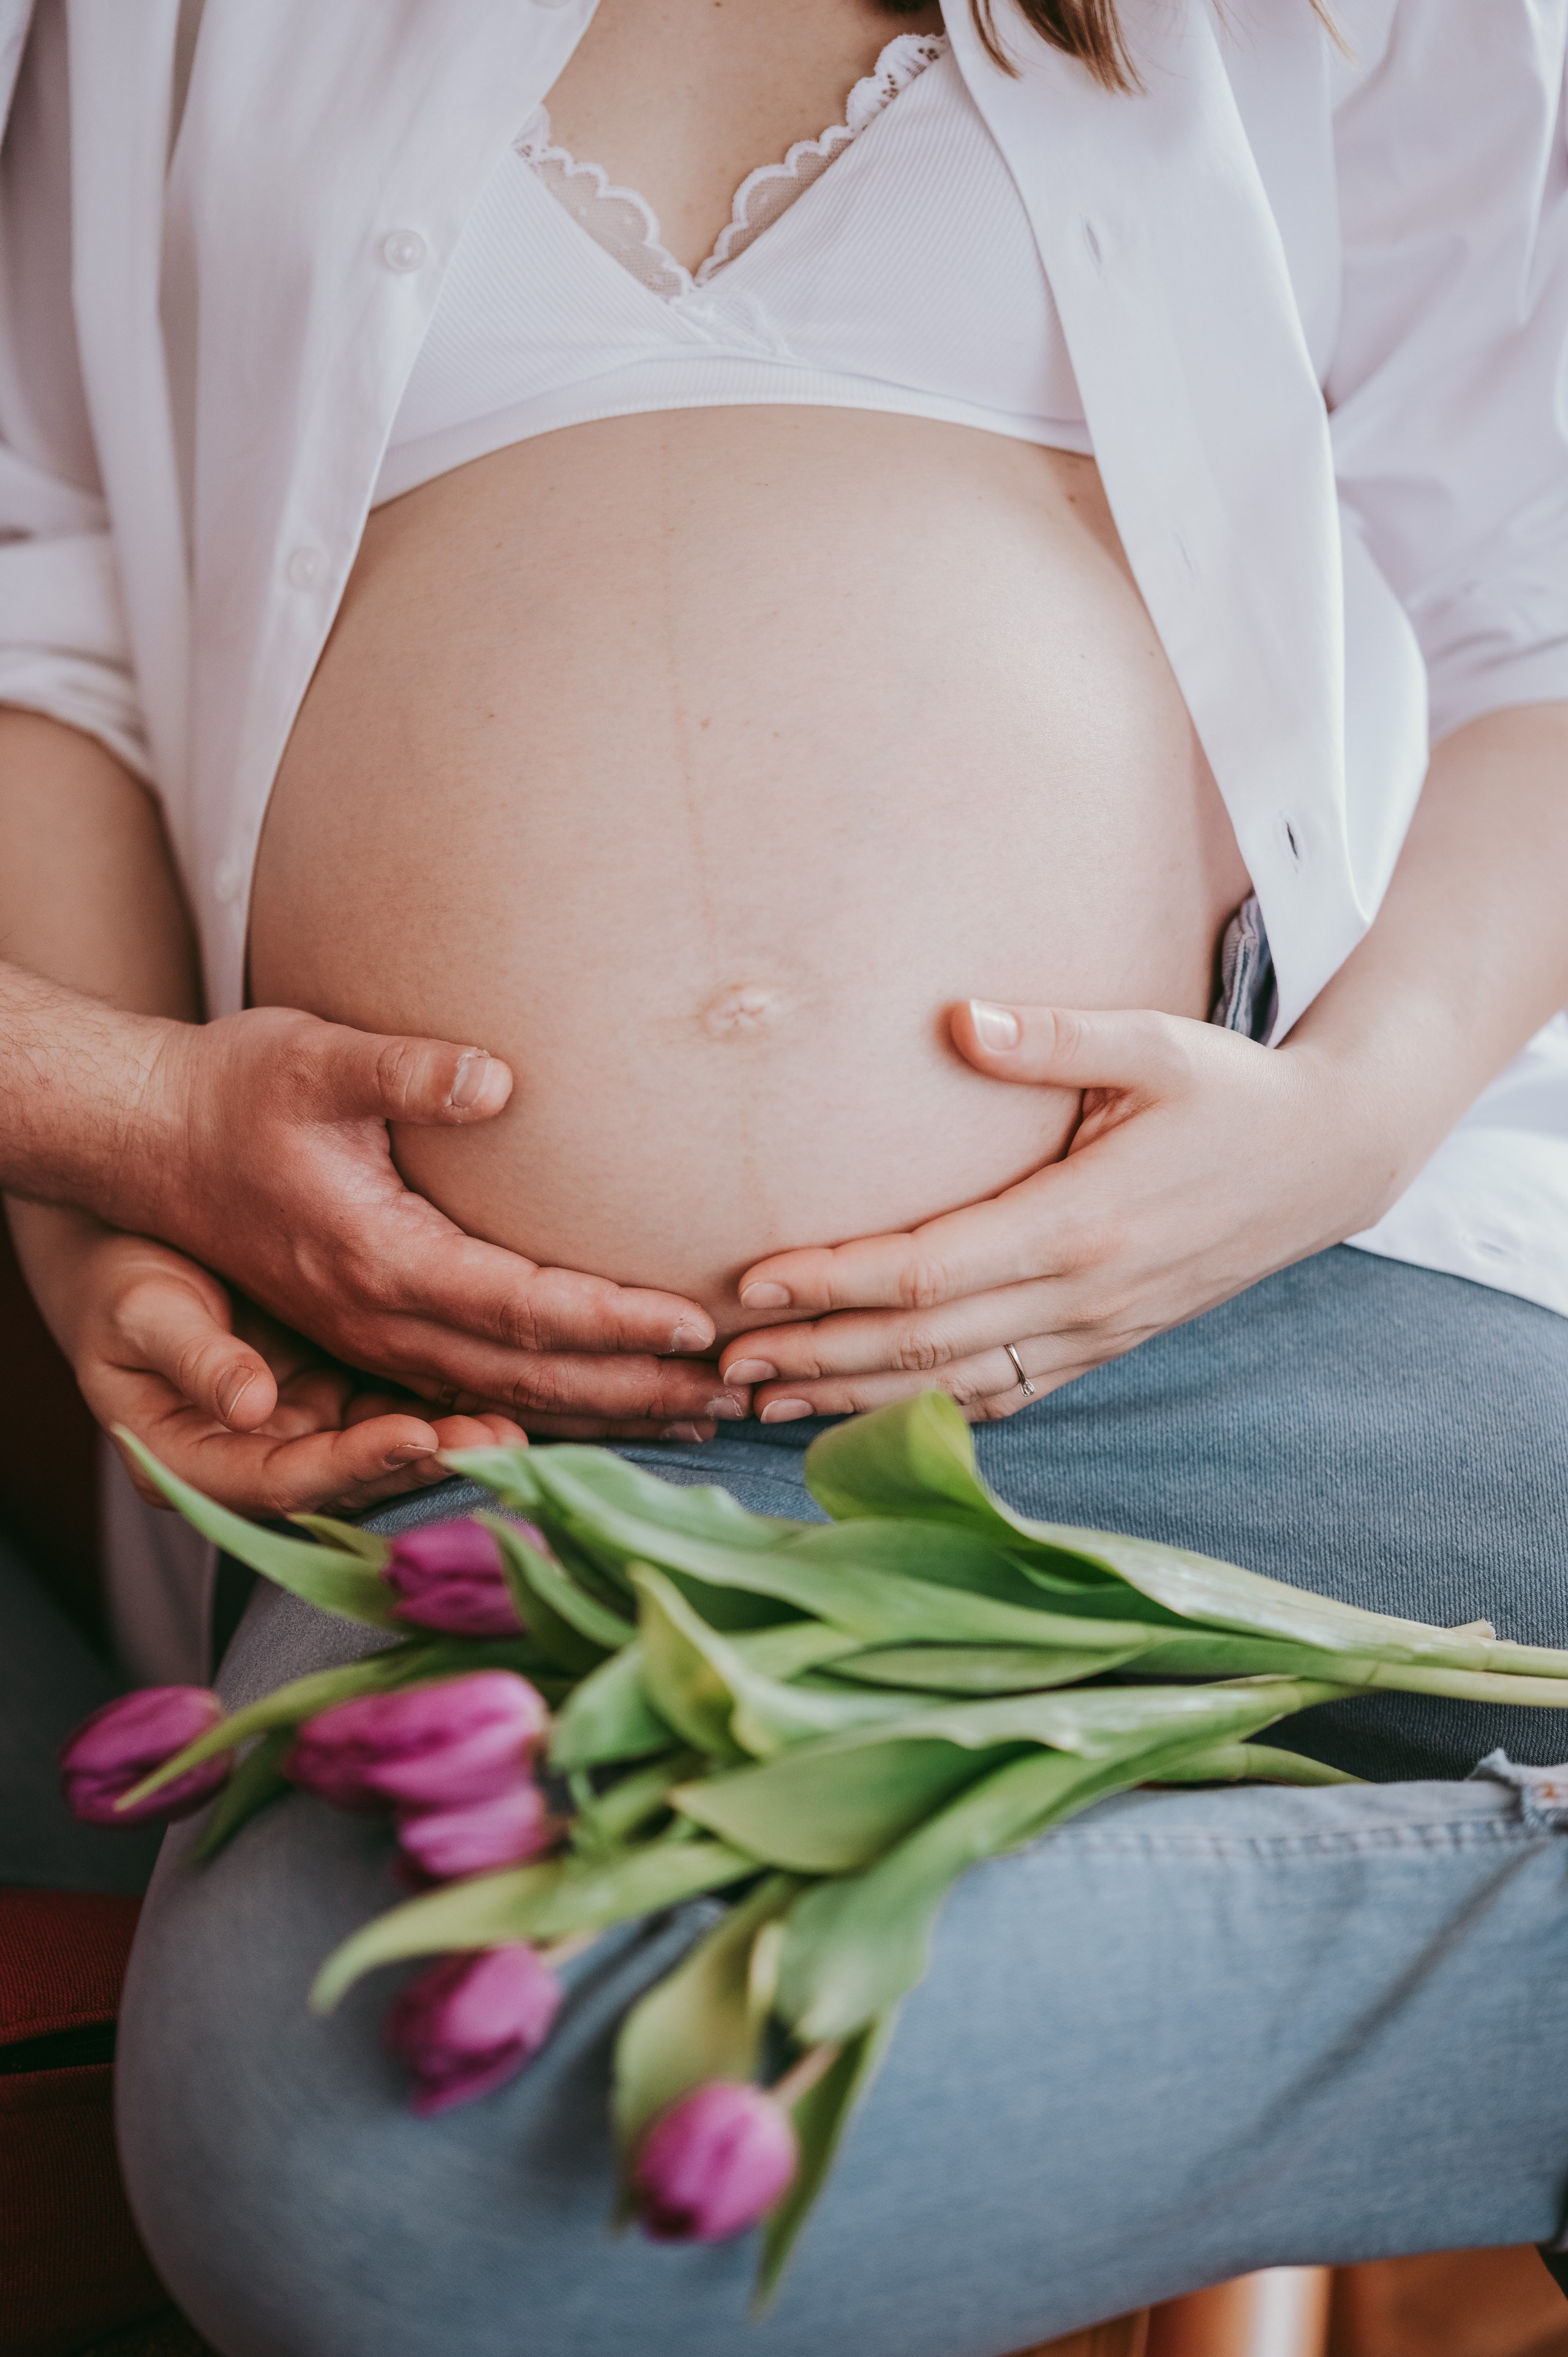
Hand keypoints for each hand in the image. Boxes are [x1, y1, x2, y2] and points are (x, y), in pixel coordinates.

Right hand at [10, 1204, 530, 1515]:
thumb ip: (190, 1352)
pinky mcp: (334, 1398)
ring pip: (384, 1449)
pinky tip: (511, 1383)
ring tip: (521, 1424)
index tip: (414, 1437)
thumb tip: (248, 1402)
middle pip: (350, 1481)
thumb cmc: (117, 1274)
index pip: (284, 1482)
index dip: (352, 1466)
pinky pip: (396, 1406)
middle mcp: (254, 1463)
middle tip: (501, 1443)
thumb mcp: (139, 1307)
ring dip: (450, 1439)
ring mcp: (300, 1435)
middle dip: (426, 1465)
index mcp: (193, 1461)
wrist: (120, 1247)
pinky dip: (448, 1400)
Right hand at [119, 1009, 743, 1439]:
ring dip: (604, 1411)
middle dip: (634, 1390)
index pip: (523, 1309)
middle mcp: (378, 1318)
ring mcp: (370, 1336)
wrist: (145, 1134)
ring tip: (697, 1415)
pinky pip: (474, 1388)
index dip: (614, 1322)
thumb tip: (498, 1077)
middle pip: (529, 1378)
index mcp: (379, 1261)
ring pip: (505, 1399)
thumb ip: (407, 1069)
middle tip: (733, 1394)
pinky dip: (550, 1403)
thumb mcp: (315, 1058)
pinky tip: (609, 1405)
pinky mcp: (368, 1331)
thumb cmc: (236, 1088)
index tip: (696, 1325)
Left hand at [719, 999, 1387, 1420]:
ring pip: (955, 1385)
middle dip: (817, 1357)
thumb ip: (1052, 1038)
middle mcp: (1083, 1296)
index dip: (836, 1282)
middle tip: (724, 1365)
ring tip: (768, 1403)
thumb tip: (956, 1019)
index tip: (754, 1282)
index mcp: (1080, 1223)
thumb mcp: (1155, 1044)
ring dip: (857, 1399)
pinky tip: (868, 1415)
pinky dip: (931, 1411)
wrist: (1328, 1160)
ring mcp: (1097, 1332)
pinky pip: (1006, 1393)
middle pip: (923, 1345)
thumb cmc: (1232, 1090)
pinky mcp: (1108, 1344)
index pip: (930, 1272)